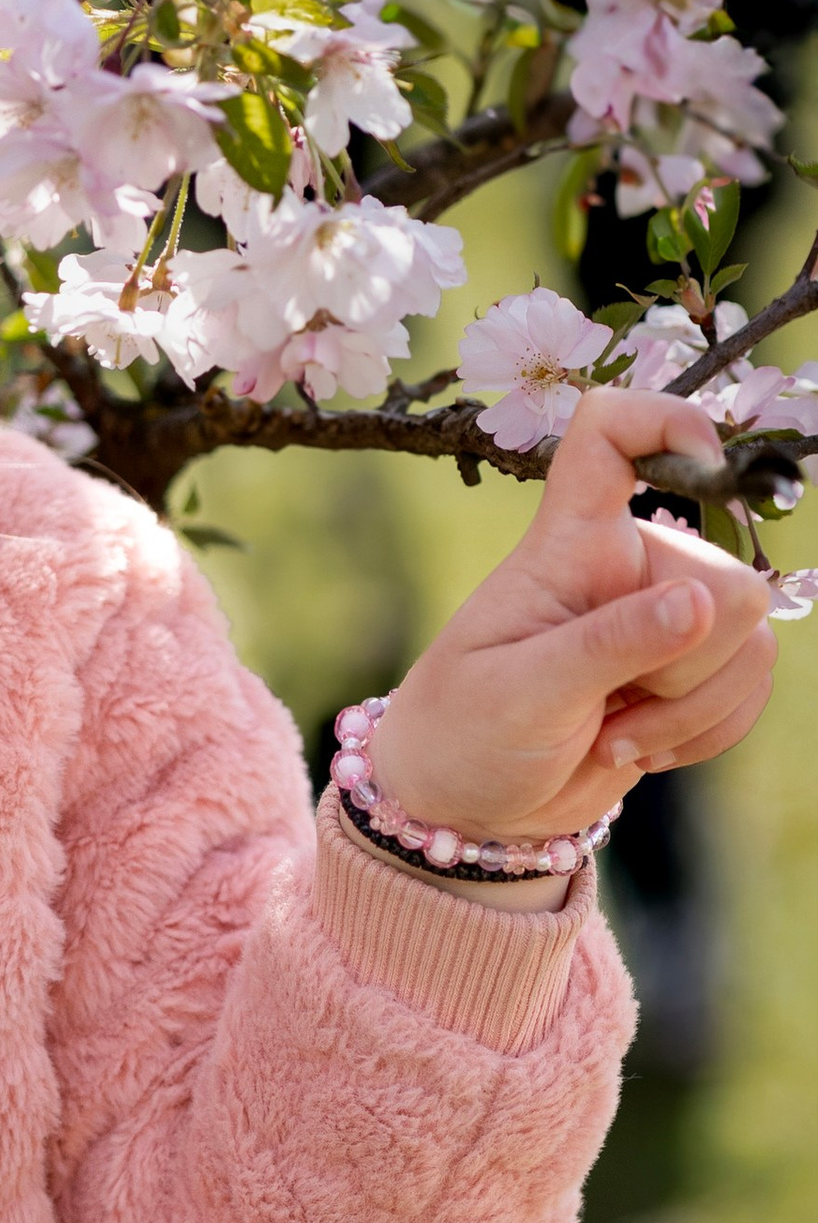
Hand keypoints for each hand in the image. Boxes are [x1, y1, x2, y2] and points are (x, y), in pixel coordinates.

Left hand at [370, 389, 778, 846]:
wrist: (469, 799)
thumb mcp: (521, 694)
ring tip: (613, 735)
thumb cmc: (466, 732)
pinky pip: (756, 681)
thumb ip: (609, 644)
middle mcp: (628, 565)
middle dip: (687, 663)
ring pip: (754, 637)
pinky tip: (643, 748)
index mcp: (568, 544)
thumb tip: (701, 600)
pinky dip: (710, 730)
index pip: (610, 436)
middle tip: (606, 704)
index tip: (705, 465)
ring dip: (694, 710)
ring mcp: (666, 615)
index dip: (666, 422)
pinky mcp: (693, 668)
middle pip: (728, 578)